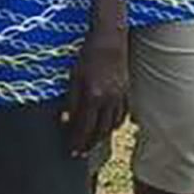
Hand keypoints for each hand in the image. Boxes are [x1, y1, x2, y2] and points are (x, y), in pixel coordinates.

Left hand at [62, 26, 126, 156]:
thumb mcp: (73, 77)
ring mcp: (120, 97)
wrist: (110, 39)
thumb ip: (71, 101)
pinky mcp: (126, 92)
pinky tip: (106, 127)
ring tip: (91, 143)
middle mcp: (109, 100)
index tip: (71, 152)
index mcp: (93, 96)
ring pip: (112, 126)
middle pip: (99, 131)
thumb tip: (66, 121)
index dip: (77, 141)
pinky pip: (122, 115)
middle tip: (80, 153)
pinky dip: (113, 125)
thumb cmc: (87, 56)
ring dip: (101, 138)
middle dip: (89, 145)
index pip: (84, 127)